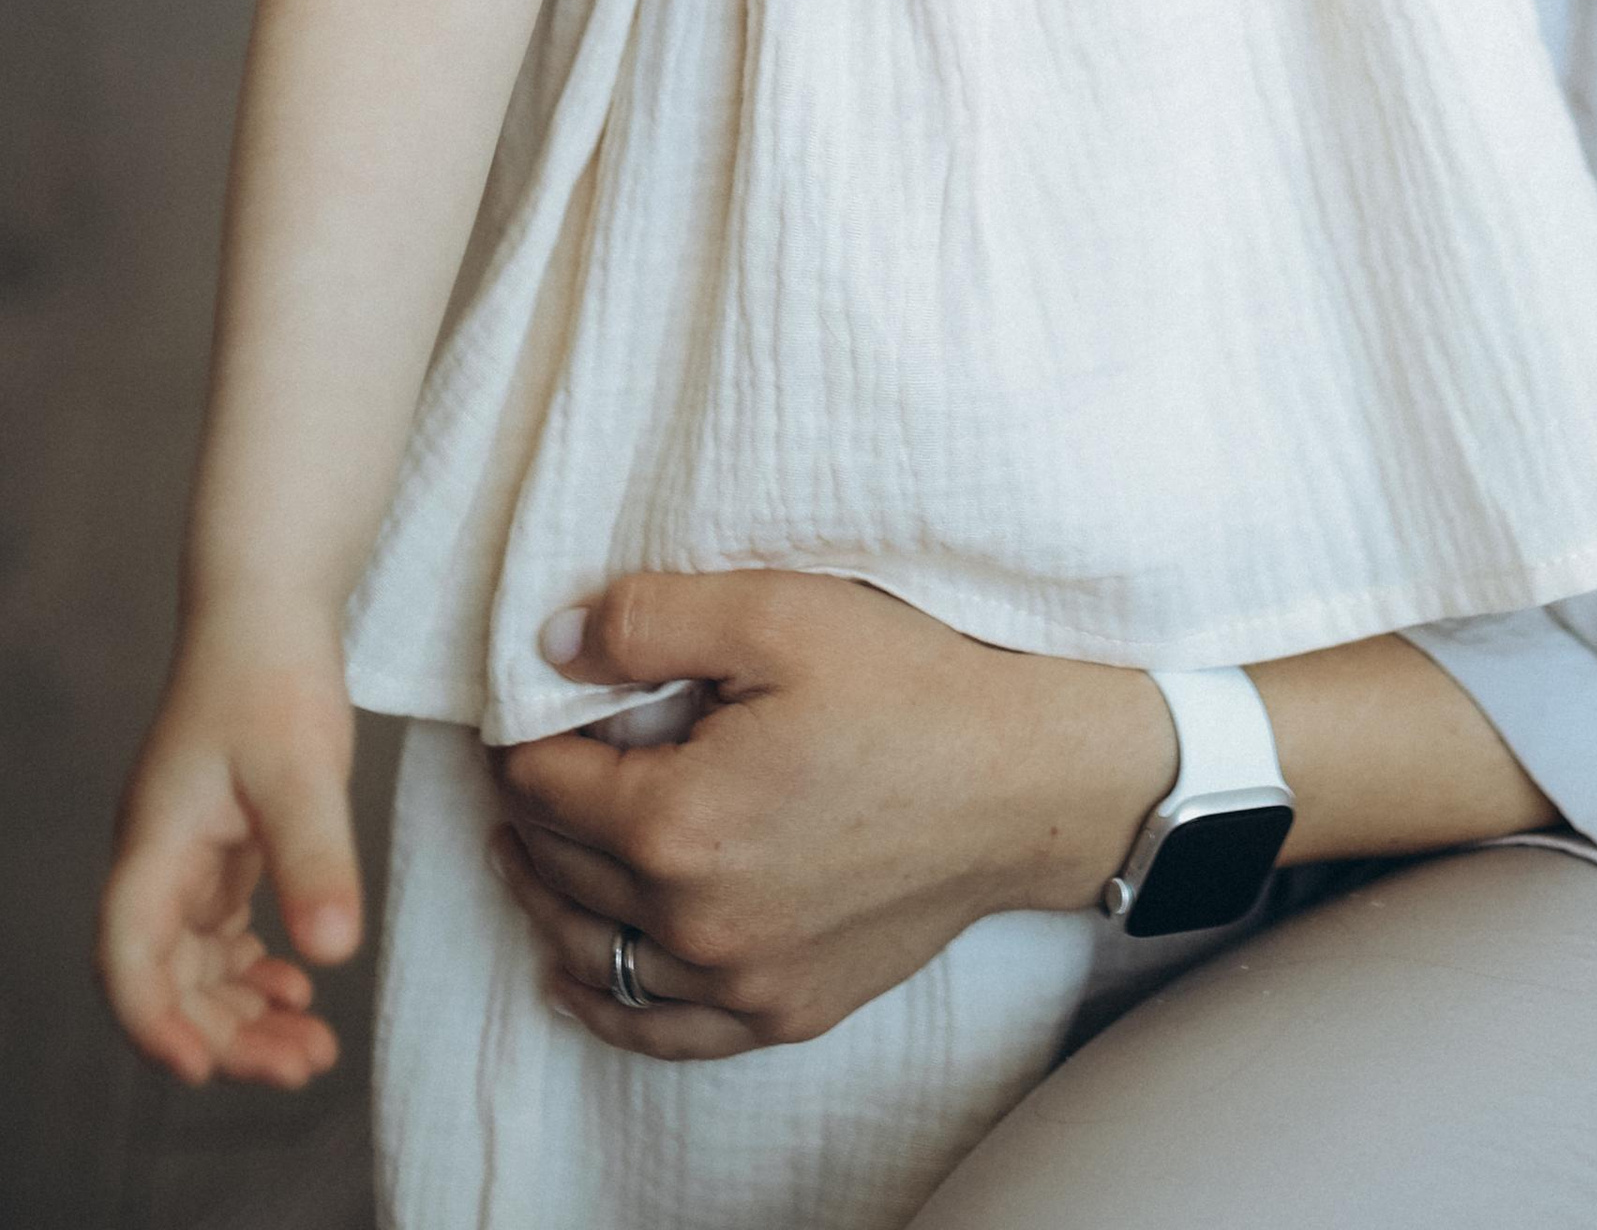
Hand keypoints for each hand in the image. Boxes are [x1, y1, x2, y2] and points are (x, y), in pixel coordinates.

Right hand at [97, 618, 359, 1088]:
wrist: (270, 606)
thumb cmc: (273, 673)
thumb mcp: (301, 769)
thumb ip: (314, 857)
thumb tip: (333, 954)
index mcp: (154, 847)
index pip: (129, 960)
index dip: (158, 1023)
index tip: (206, 1069)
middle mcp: (159, 861)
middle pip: (168, 979)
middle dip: (227, 1033)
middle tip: (303, 1066)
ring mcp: (188, 856)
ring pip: (198, 964)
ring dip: (244, 1012)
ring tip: (312, 1048)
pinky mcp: (222, 845)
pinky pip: (222, 933)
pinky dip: (255, 969)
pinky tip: (300, 986)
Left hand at [490, 574, 1170, 1059]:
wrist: (1025, 781)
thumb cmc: (911, 687)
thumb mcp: (780, 614)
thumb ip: (650, 619)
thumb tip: (548, 645)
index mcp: (678, 822)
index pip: (543, 783)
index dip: (523, 735)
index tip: (526, 705)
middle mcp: (694, 921)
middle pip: (560, 866)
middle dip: (531, 809)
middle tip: (527, 760)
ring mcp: (739, 980)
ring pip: (593, 955)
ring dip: (547, 900)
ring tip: (528, 853)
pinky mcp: (784, 1009)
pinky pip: (660, 1029)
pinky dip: (605, 1002)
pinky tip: (581, 972)